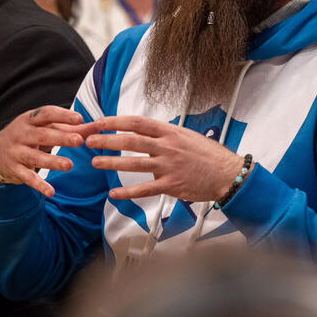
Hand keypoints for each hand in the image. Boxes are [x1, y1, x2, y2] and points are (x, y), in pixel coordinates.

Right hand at [0, 106, 95, 197]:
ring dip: (52, 161)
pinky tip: (51, 192)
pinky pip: (28, 178)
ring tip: (69, 165)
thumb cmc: (28, 136)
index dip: (63, 115)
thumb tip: (98, 127)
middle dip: (61, 138)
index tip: (80, 119)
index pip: (46, 113)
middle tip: (79, 141)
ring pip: (35, 157)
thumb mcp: (44, 128)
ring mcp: (16, 152)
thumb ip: (71, 128)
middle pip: (42, 135)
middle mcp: (21, 134)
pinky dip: (39, 185)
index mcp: (30, 119)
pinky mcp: (15, 170)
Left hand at [85, 116, 244, 201]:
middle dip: (106, 140)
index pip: (136, 122)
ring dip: (112, 163)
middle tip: (88, 141)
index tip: (98, 122)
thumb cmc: (207, 155)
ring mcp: (169, 166)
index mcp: (169, 132)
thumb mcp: (185, 135)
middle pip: (130, 140)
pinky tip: (114, 194)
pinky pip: (145, 189)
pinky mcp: (172, 185)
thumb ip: (164, 134)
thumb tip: (143, 132)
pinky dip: (127, 192)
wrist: (228, 174)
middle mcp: (167, 146)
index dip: (114, 121)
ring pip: (134, 163)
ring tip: (95, 162)